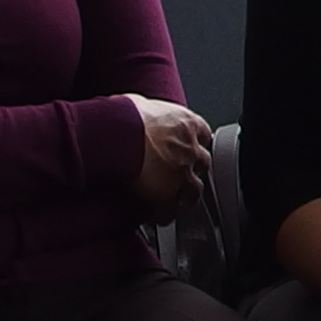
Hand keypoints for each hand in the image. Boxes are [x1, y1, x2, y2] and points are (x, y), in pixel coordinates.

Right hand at [128, 95, 214, 209]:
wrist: (117, 134)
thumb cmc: (123, 116)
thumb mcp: (140, 104)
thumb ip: (148, 110)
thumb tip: (136, 109)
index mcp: (187, 123)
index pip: (203, 134)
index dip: (195, 141)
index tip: (188, 146)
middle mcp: (190, 148)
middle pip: (202, 163)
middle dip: (193, 169)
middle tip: (183, 174)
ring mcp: (182, 172)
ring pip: (194, 190)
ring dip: (186, 195)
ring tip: (177, 201)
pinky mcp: (168, 193)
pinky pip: (171, 209)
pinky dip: (166, 214)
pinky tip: (159, 216)